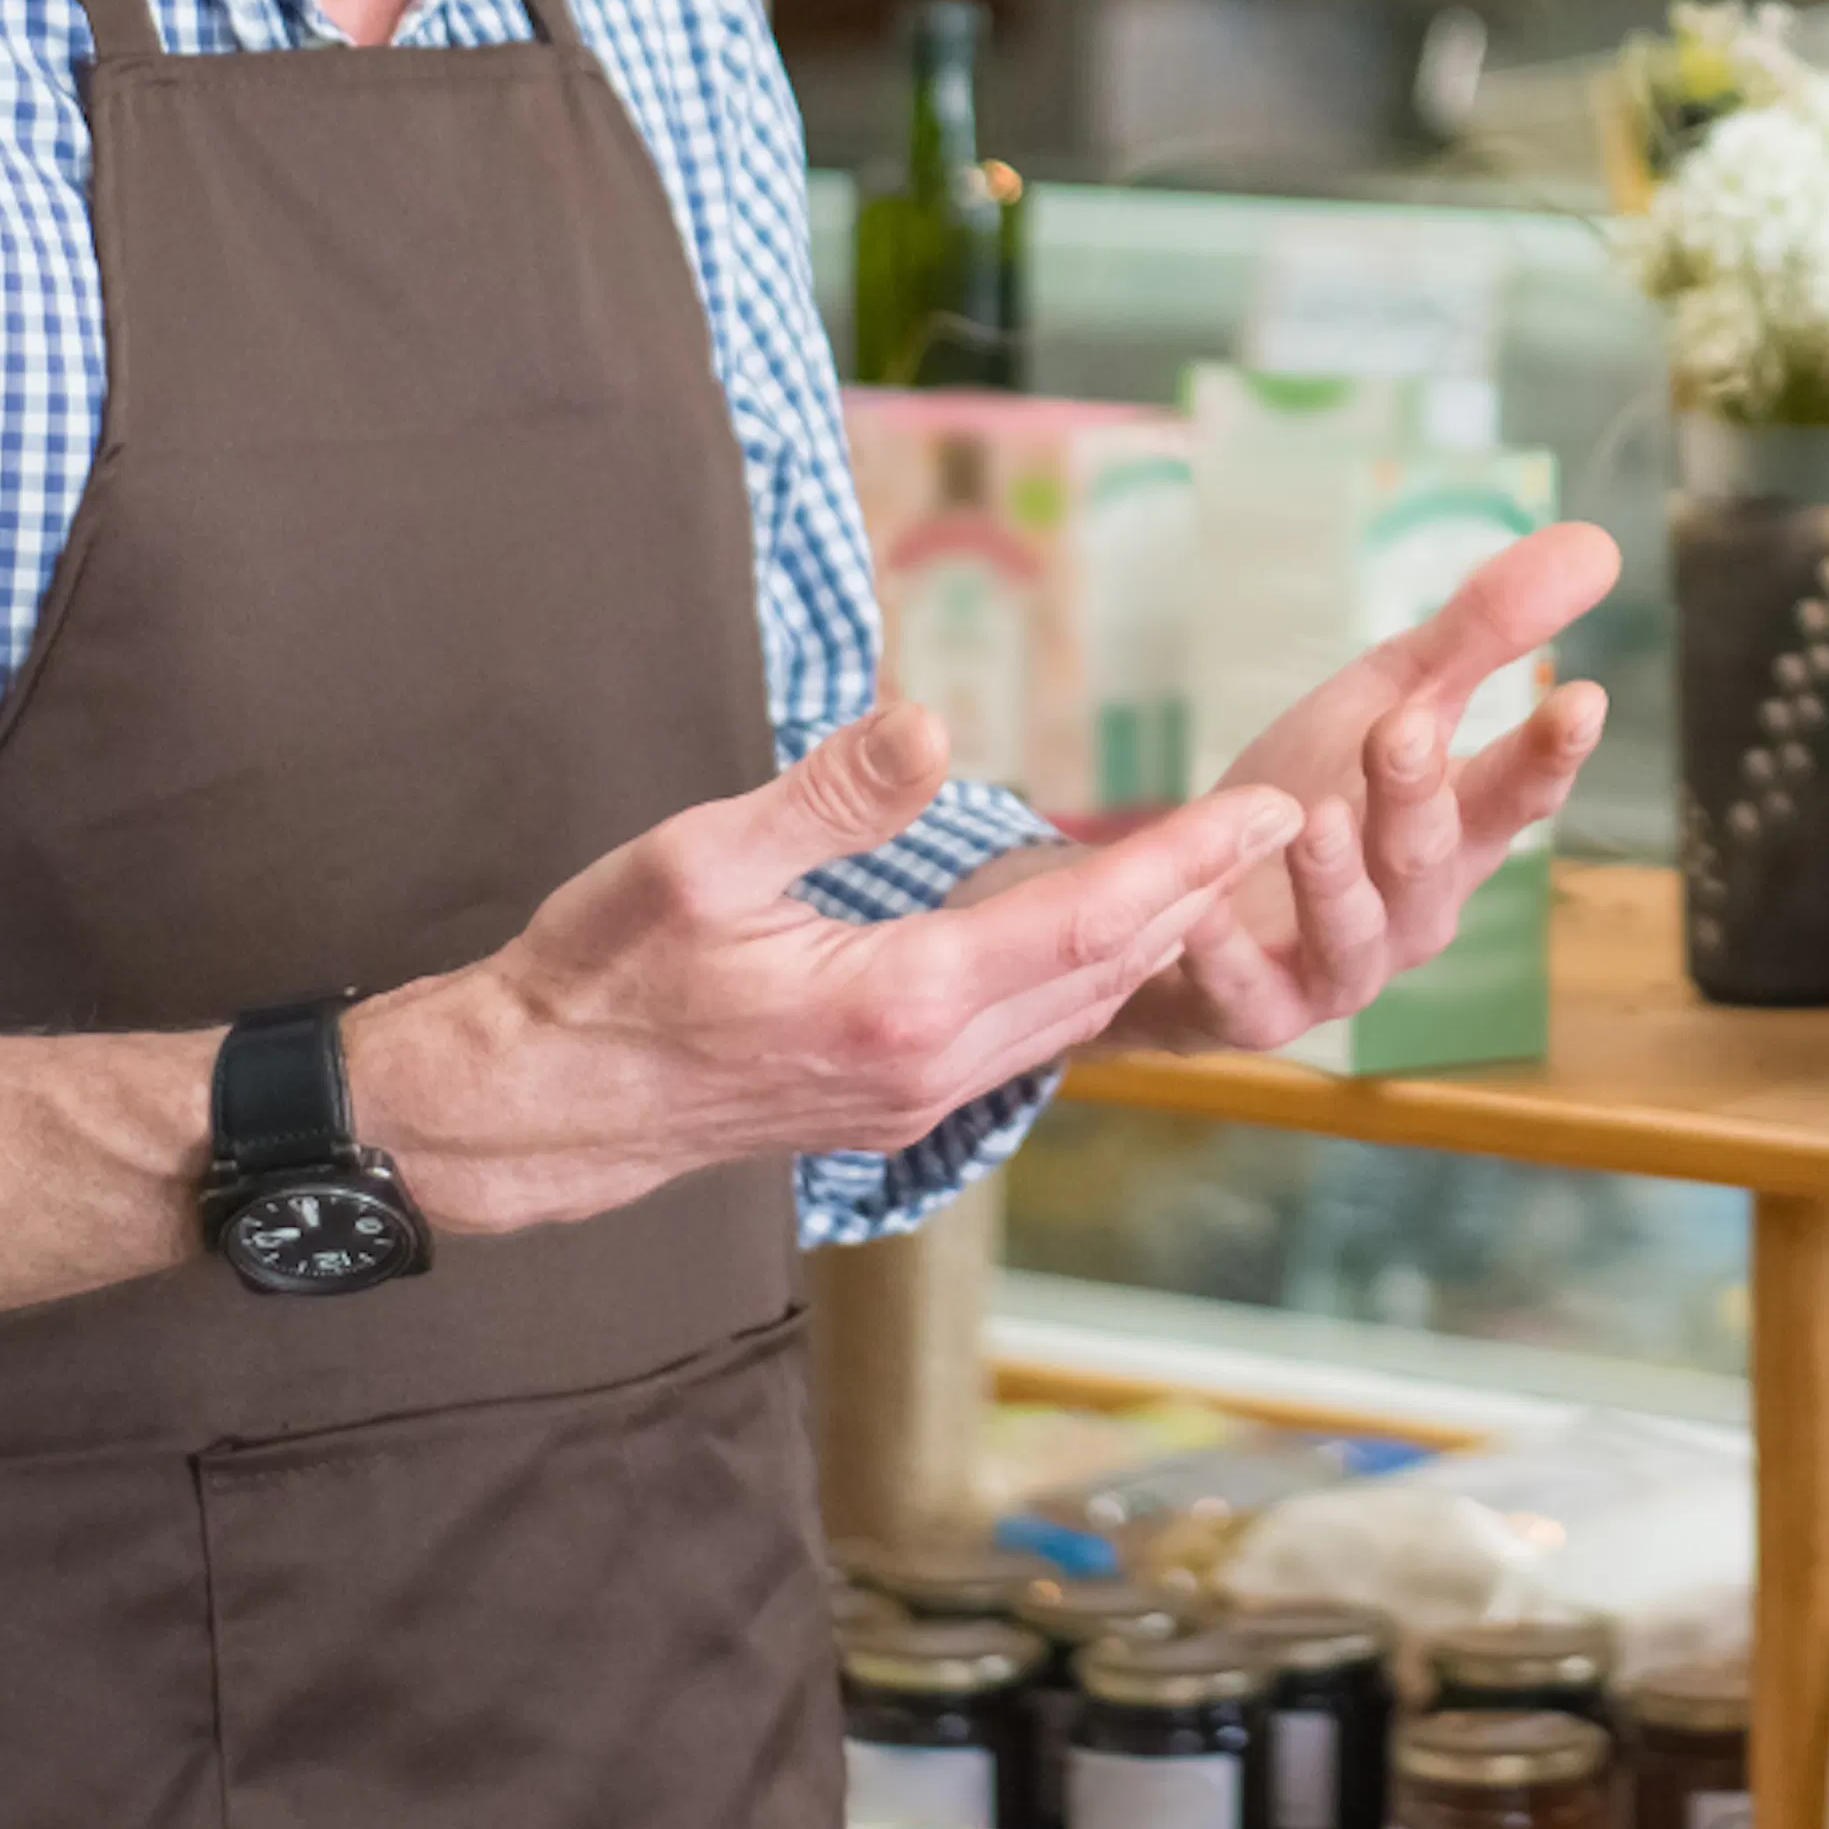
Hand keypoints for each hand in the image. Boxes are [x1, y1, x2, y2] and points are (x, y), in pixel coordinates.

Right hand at [354, 709, 1302, 1233]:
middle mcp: (931, 1063)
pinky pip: (1025, 1035)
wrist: (544, 1101)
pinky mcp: (891, 1099)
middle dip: (1199, 895)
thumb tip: (936, 727)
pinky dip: (1084, 977)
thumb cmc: (602, 975)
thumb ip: (826, 798)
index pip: (1084, 922)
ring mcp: (916, 1094)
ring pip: (1072, 1014)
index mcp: (898, 999)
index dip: (1184, 861)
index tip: (1266, 805)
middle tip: (1284, 821)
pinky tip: (1097, 938)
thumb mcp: (698, 861)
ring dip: (1150, 941)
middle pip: (1104, 974)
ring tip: (1217, 870)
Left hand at [1085, 519, 1619, 1058]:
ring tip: (1317, 816)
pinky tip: (1199, 908)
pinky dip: (1223, 956)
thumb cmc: (1315, 791)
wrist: (1196, 892)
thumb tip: (1596, 543)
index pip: (1516, 793)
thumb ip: (1481, 632)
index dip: (1549, 753)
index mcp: (1455, 833)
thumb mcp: (1388, 697)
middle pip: (1429, 859)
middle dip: (1418, 796)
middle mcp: (1411, 911)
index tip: (1580, 697)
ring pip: (1353, 936)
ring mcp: (1338, 966)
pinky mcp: (1255, 1008)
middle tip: (1402, 728)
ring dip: (1337, 880)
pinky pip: (1245, 994)